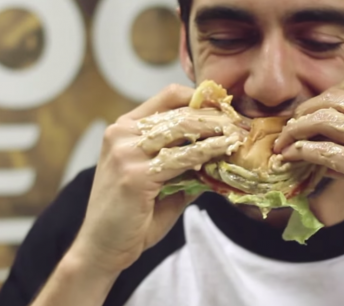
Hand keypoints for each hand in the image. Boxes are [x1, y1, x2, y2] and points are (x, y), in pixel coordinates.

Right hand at [70, 84, 240, 274]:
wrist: (102, 247)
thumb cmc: (132, 214)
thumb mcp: (158, 177)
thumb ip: (183, 159)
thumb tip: (222, 147)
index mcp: (124, 128)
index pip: (168, 97)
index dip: (200, 99)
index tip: (227, 109)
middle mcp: (121, 134)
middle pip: (179, 111)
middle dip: (215, 116)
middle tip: (241, 123)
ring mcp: (126, 152)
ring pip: (182, 128)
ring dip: (216, 130)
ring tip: (238, 134)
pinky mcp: (135, 175)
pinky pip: (182, 157)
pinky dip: (208, 152)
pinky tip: (224, 151)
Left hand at [273, 78, 343, 254]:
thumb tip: (327, 136)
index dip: (323, 96)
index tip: (308, 111)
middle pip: (333, 98)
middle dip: (304, 111)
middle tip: (289, 127)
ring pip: (324, 120)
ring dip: (296, 131)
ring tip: (284, 143)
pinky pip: (324, 152)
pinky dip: (301, 153)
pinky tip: (293, 158)